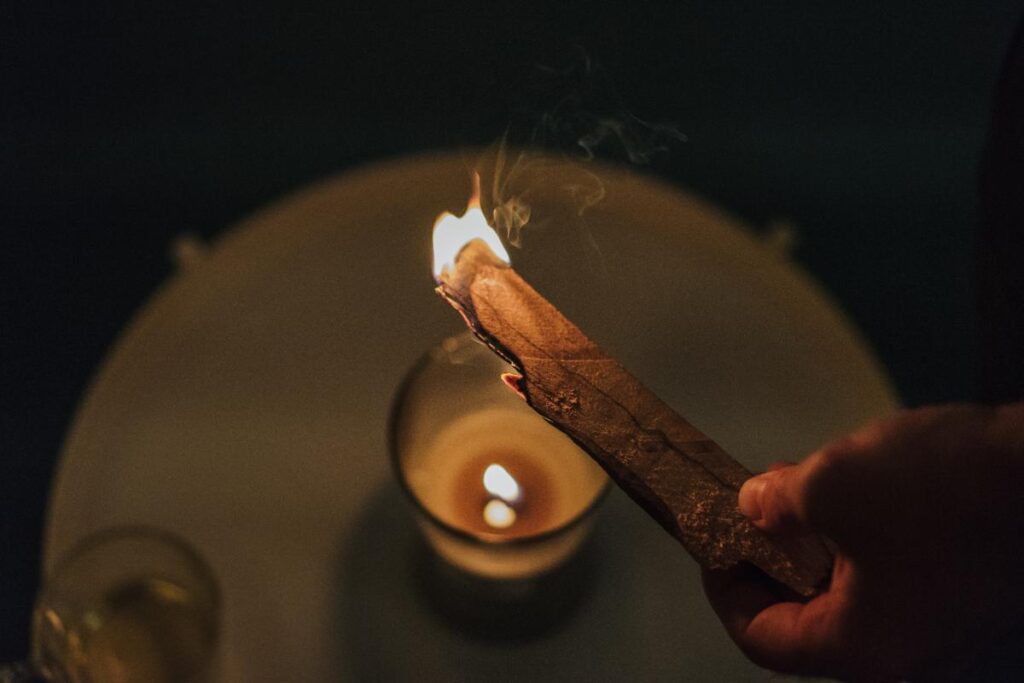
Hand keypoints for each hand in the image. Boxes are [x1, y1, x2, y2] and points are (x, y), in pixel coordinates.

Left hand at [702, 403, 1023, 680]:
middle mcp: (905, 655)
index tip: (711, 544)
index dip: (725, 591)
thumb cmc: (942, 490)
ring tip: (794, 486)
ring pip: (850, 592)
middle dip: (769, 557)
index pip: (765, 642)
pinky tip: (849, 490)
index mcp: (865, 650)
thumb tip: (751, 506)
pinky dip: (857, 539)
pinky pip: (892, 577)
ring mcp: (943, 627)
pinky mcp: (968, 594)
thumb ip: (775, 505)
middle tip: (748, 507)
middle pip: (807, 618)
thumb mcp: (831, 487)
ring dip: (812, 542)